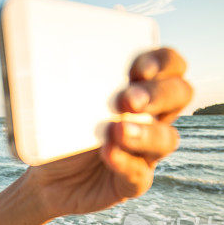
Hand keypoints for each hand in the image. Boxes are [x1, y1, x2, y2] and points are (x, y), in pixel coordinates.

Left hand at [28, 47, 192, 217]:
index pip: (170, 66)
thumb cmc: (58, 130)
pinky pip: (138, 175)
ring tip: (118, 130)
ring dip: (146, 132)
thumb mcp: (58, 99)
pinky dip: (125, 163)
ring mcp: (144, 152)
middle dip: (159, 94)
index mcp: (139, 89)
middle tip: (128, 100)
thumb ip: (63, 74)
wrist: (43, 179)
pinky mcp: (131, 183)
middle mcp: (150, 117)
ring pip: (166, 139)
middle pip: (179, 96)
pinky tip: (108, 153)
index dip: (164, 62)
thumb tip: (43, 41)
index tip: (138, 69)